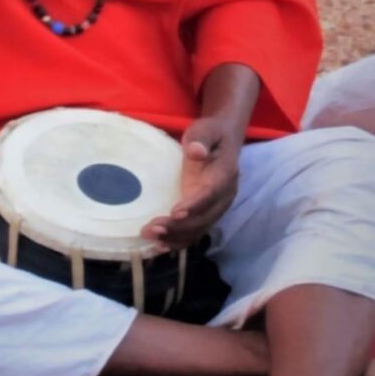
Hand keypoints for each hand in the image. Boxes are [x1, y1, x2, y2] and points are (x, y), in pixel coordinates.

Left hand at [145, 115, 242, 250]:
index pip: (211, 194)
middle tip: (150, 228)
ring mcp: (215, 206)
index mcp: (225, 175)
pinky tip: (160, 245)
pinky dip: (179, 240)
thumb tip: (196, 151)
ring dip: (175, 236)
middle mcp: (224, 196)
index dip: (195, 205)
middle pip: (204, 217)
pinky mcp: (205, 211)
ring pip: (199, 228)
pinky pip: (195, 230)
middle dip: (178, 227)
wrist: (222, 139)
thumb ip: (201, 139)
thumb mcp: (205, 130)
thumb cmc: (210, 133)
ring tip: (149, 237)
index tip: (175, 213)